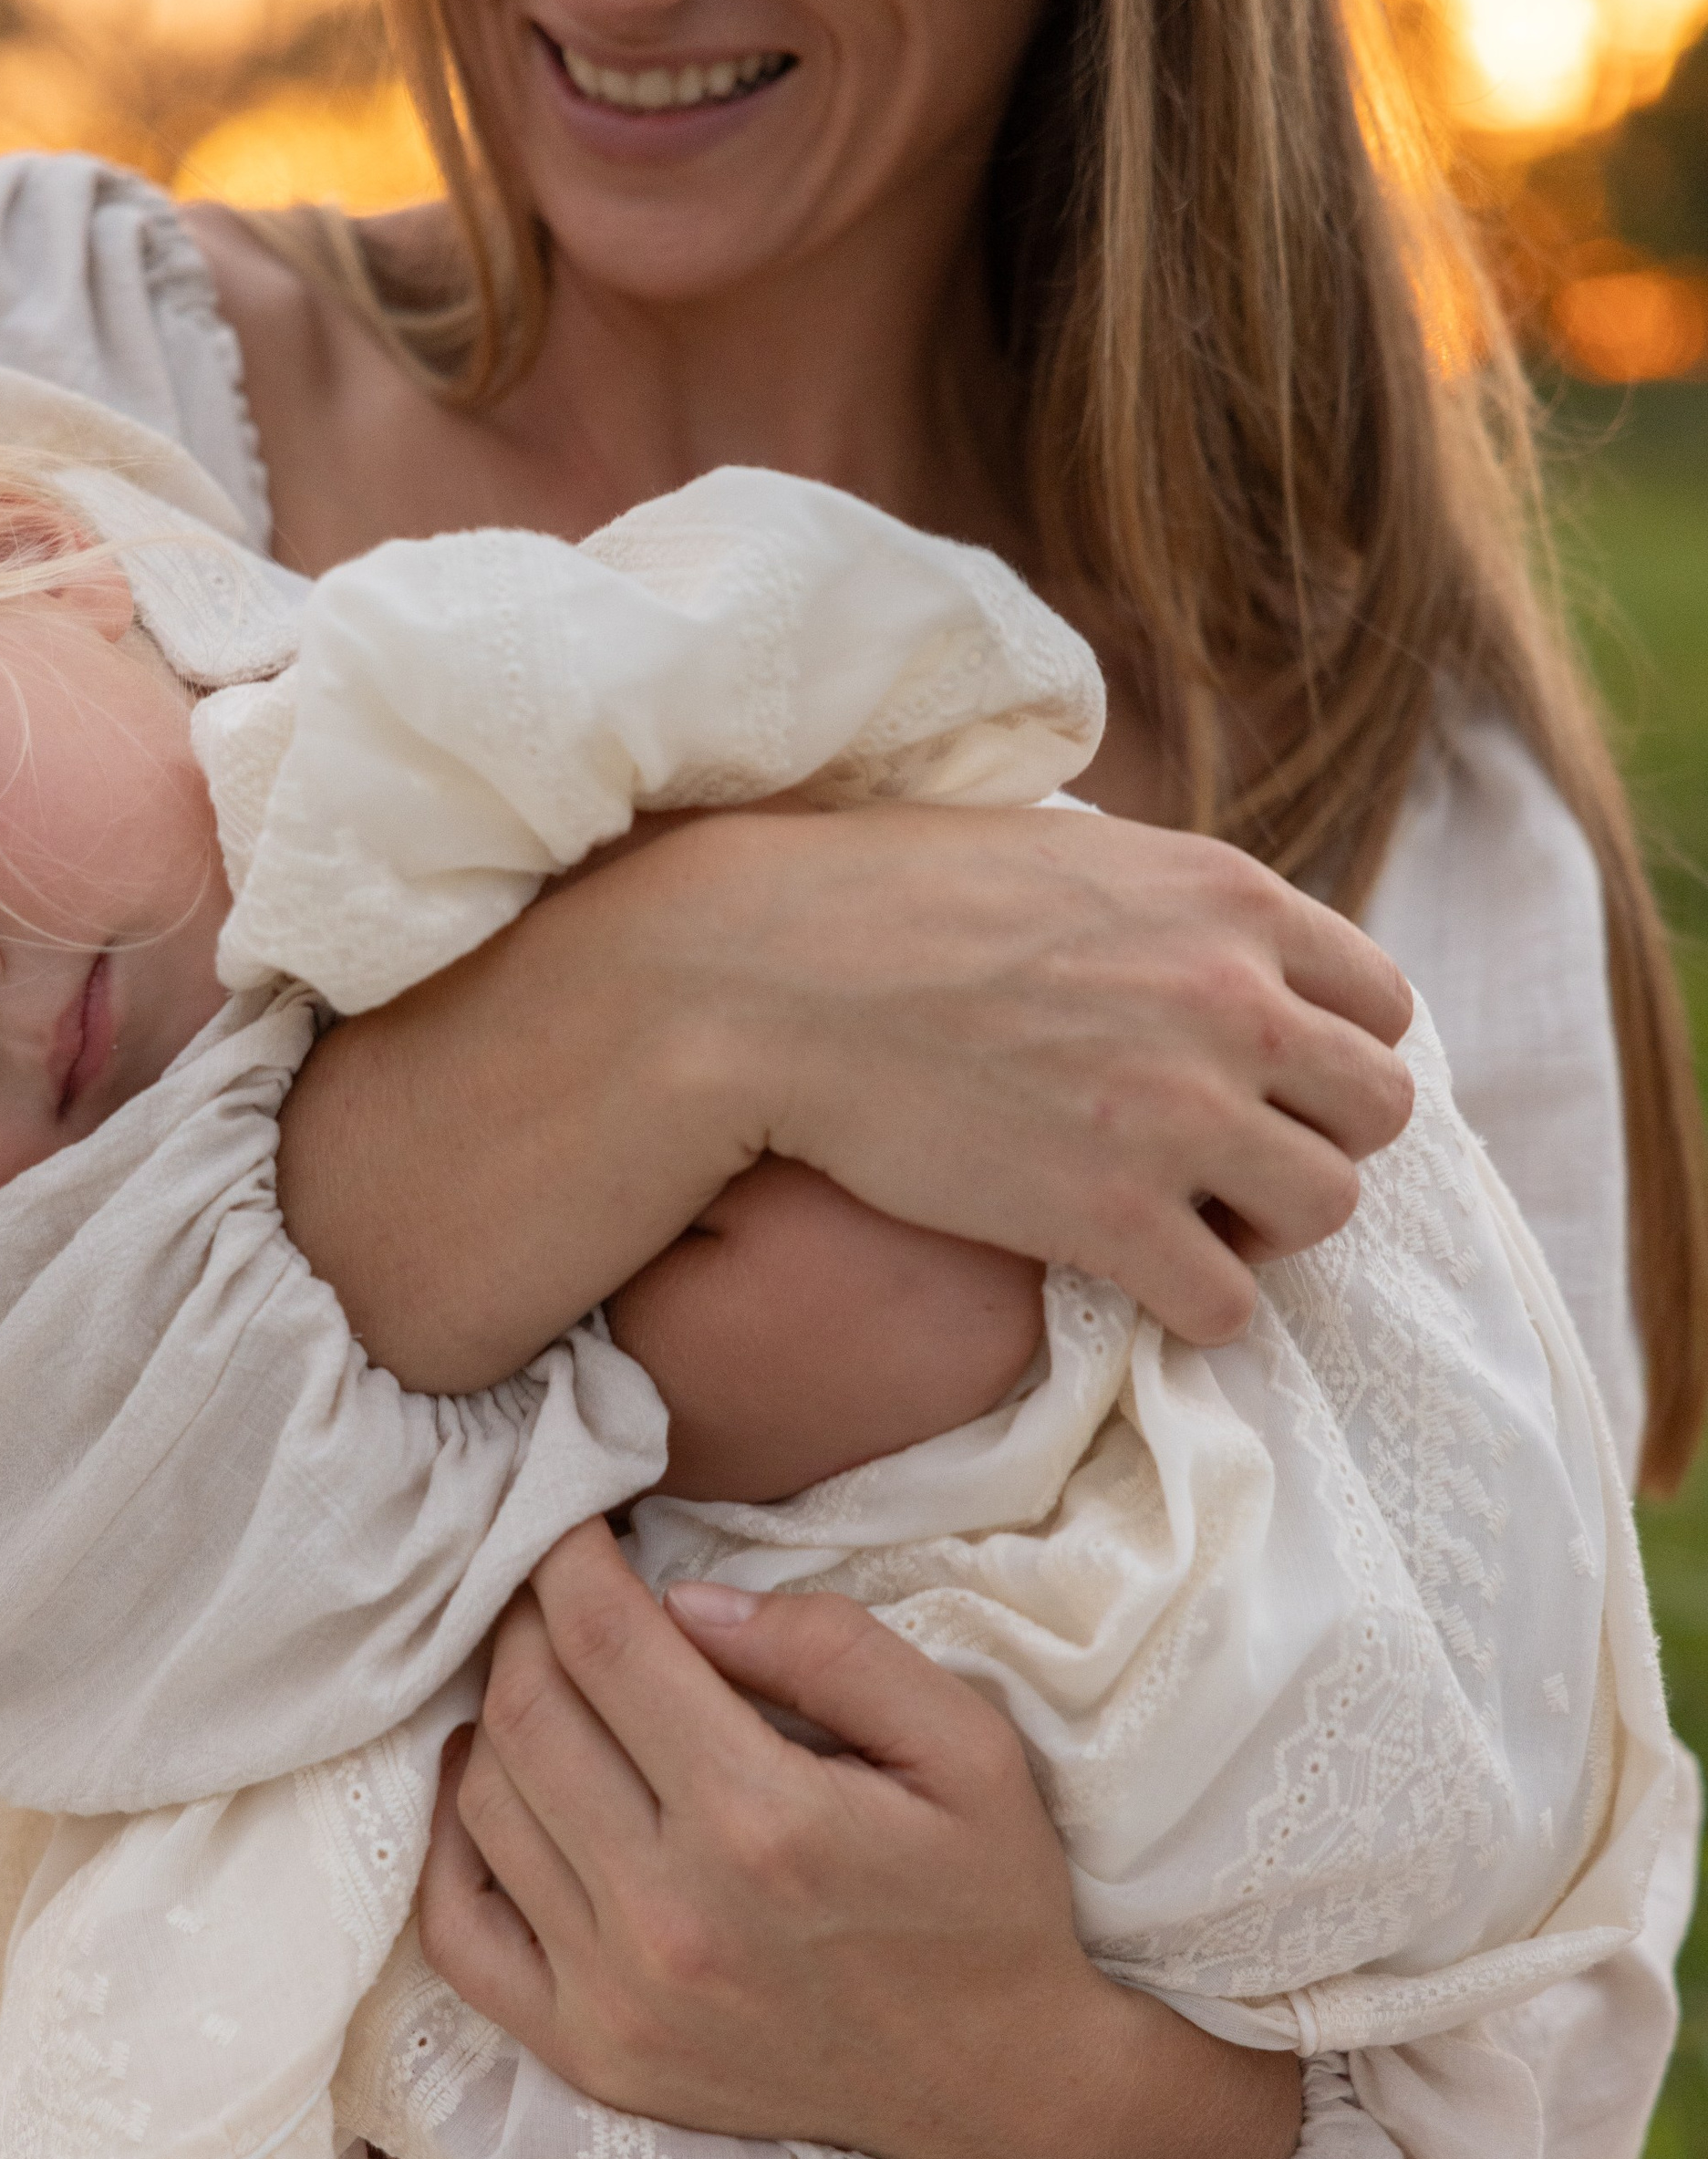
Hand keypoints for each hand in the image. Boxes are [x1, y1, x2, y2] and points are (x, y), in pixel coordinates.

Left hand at [419, 1519, 1302, 2158]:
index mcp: (764, 1820)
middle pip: (528, 1713)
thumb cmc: (987, 1899)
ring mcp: (616, 1998)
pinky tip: (490, 1783)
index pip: (604, 1643)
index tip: (575, 1523)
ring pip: (486, 1804)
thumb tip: (684, 1602)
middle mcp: (671, 1913)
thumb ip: (832, 1648)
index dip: (569, 1560)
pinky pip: (460, 1934)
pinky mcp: (591, 2058)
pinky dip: (452, 1841)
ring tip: (544, 1677)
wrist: (998, 2089)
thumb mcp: (968, 1743)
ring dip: (496, 1714)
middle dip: (528, 1622)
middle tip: (559, 1590)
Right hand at [706, 803, 1413, 1345]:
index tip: (1266, 1083)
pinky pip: (1227, 1302)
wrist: (774, 976)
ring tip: (1188, 1219)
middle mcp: (1234, 1000)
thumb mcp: (1070, 853)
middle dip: (1314, 1141)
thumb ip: (1167, 904)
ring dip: (1266, 1227)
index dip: (1330, 1056)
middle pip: (1378, 1110)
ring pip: (1327, 1208)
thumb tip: (1202, 940)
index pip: (1383, 1004)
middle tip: (1229, 1158)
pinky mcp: (1110, 1213)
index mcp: (1231, 900)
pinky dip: (1194, 1305)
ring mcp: (1181, 1112)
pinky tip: (1135, 1280)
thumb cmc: (892, 900)